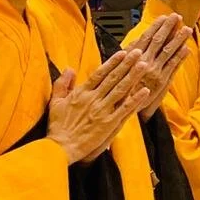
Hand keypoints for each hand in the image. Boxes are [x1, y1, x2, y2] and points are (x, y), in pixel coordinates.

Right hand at [47, 48, 154, 163]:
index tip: (123, 52)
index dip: (112, 62)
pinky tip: (145, 91)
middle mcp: (93, 99)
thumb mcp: (55, 102)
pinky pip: (124, 109)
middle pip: (113, 78)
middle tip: (138, 52)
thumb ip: (62, 84)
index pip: (100, 74)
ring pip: (120, 90)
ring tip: (143, 64)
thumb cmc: (58, 126)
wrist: (60, 147)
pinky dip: (135, 100)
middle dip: (127, 64)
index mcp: (81, 93)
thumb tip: (69, 69)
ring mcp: (102, 111)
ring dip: (133, 77)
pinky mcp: (109, 123)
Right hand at [132, 13, 192, 120]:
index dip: (156, 27)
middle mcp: (145, 63)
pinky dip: (180, 57)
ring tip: (186, 29)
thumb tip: (137, 40)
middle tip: (176, 17)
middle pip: (158, 42)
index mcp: (134, 58)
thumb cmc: (124, 86)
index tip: (163, 17)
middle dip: (168, 28)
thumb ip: (129, 53)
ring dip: (178, 40)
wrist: (125, 107)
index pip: (146, 38)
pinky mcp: (163, 81)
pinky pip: (173, 66)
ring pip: (168, 52)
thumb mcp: (121, 67)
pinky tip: (187, 48)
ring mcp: (155, 72)